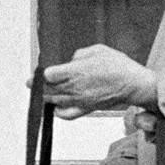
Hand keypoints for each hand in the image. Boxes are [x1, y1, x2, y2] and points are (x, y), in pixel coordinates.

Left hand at [37, 45, 156, 118]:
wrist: (133, 84)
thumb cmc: (119, 67)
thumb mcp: (98, 50)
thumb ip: (80, 54)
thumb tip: (72, 60)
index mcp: (76, 71)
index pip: (48, 75)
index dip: (41, 73)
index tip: (39, 71)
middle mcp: (75, 87)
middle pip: (47, 89)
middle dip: (37, 86)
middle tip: (32, 83)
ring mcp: (79, 100)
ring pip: (54, 101)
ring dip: (45, 97)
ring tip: (41, 93)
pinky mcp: (86, 108)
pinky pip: (66, 114)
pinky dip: (58, 112)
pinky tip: (56, 107)